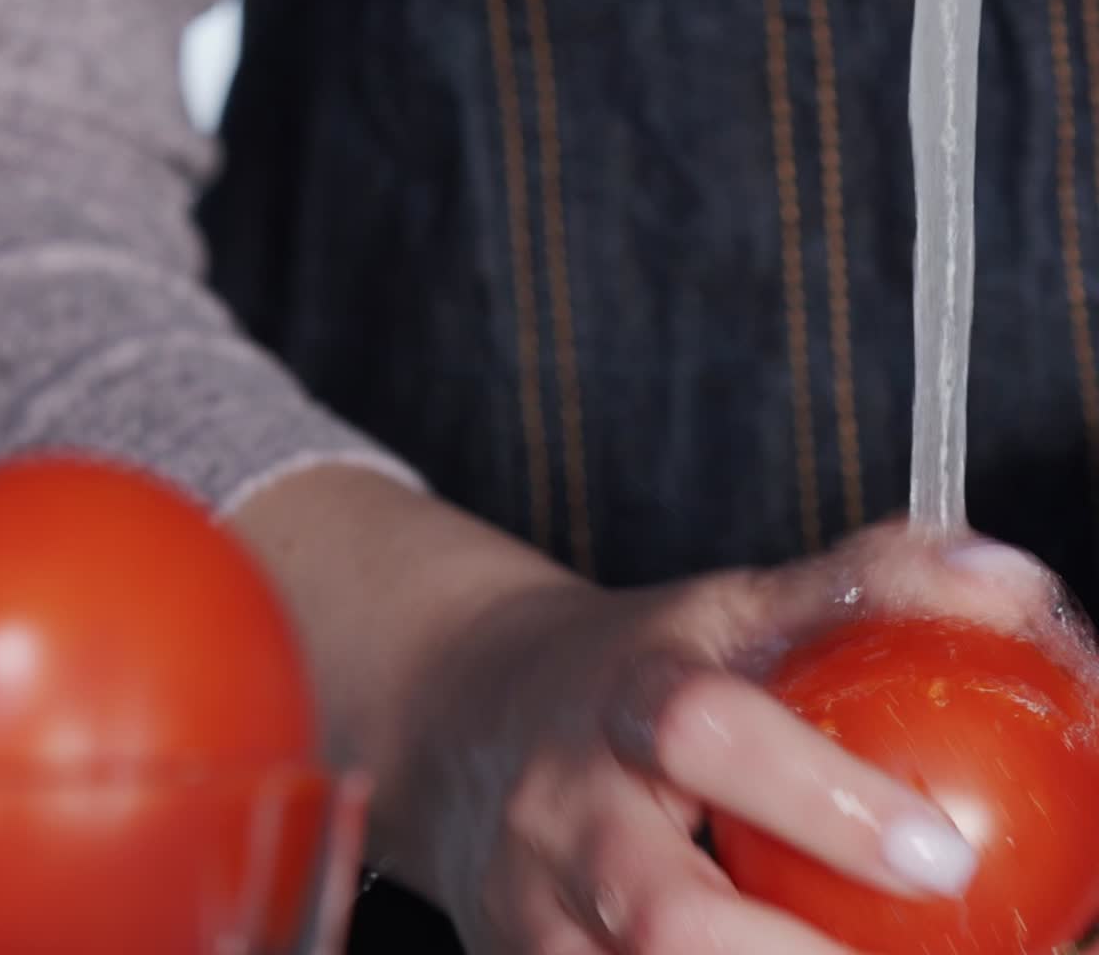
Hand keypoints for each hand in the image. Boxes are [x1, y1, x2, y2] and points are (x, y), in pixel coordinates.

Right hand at [395, 522, 1067, 953]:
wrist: (483, 718)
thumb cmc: (646, 668)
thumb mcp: (735, 609)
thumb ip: (866, 585)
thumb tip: (1012, 583)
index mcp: (626, 698)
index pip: (704, 731)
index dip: (820, 797)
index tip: (945, 855)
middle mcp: (567, 810)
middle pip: (658, 914)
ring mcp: (535, 906)